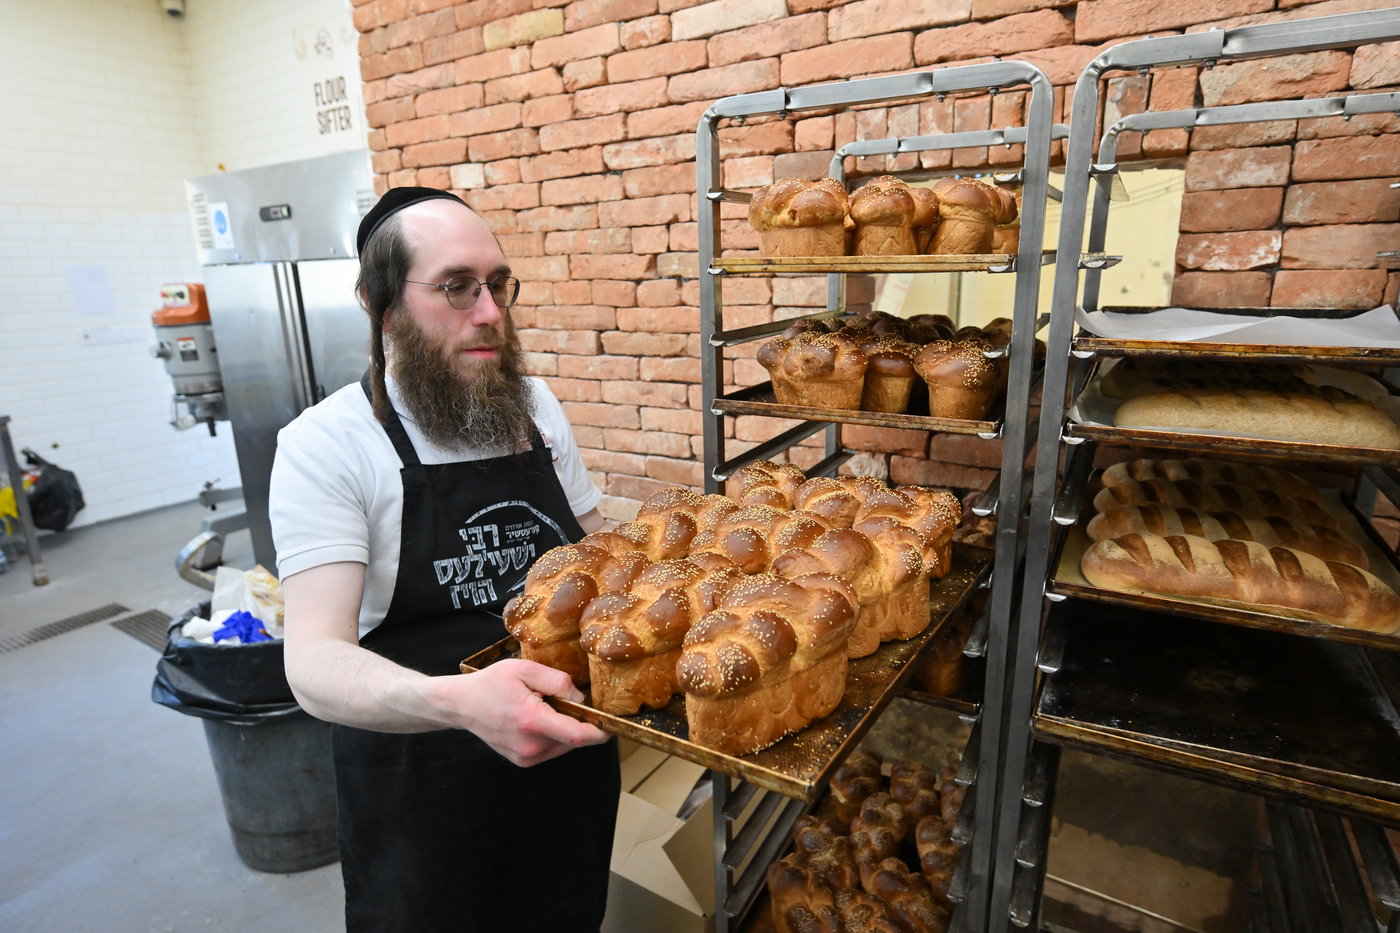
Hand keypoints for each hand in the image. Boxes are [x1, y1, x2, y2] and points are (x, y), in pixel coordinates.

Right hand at [440, 659, 609, 766]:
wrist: (461, 705)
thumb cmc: (491, 683)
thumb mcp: (525, 669)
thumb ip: (557, 682)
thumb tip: (580, 698)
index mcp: (532, 720)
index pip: (576, 735)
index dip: (600, 731)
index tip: (612, 724)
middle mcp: (530, 745)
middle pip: (573, 739)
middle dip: (577, 720)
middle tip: (561, 699)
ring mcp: (526, 757)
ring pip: (564, 745)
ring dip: (564, 728)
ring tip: (542, 707)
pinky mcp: (524, 761)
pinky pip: (552, 748)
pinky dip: (553, 735)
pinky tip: (535, 719)